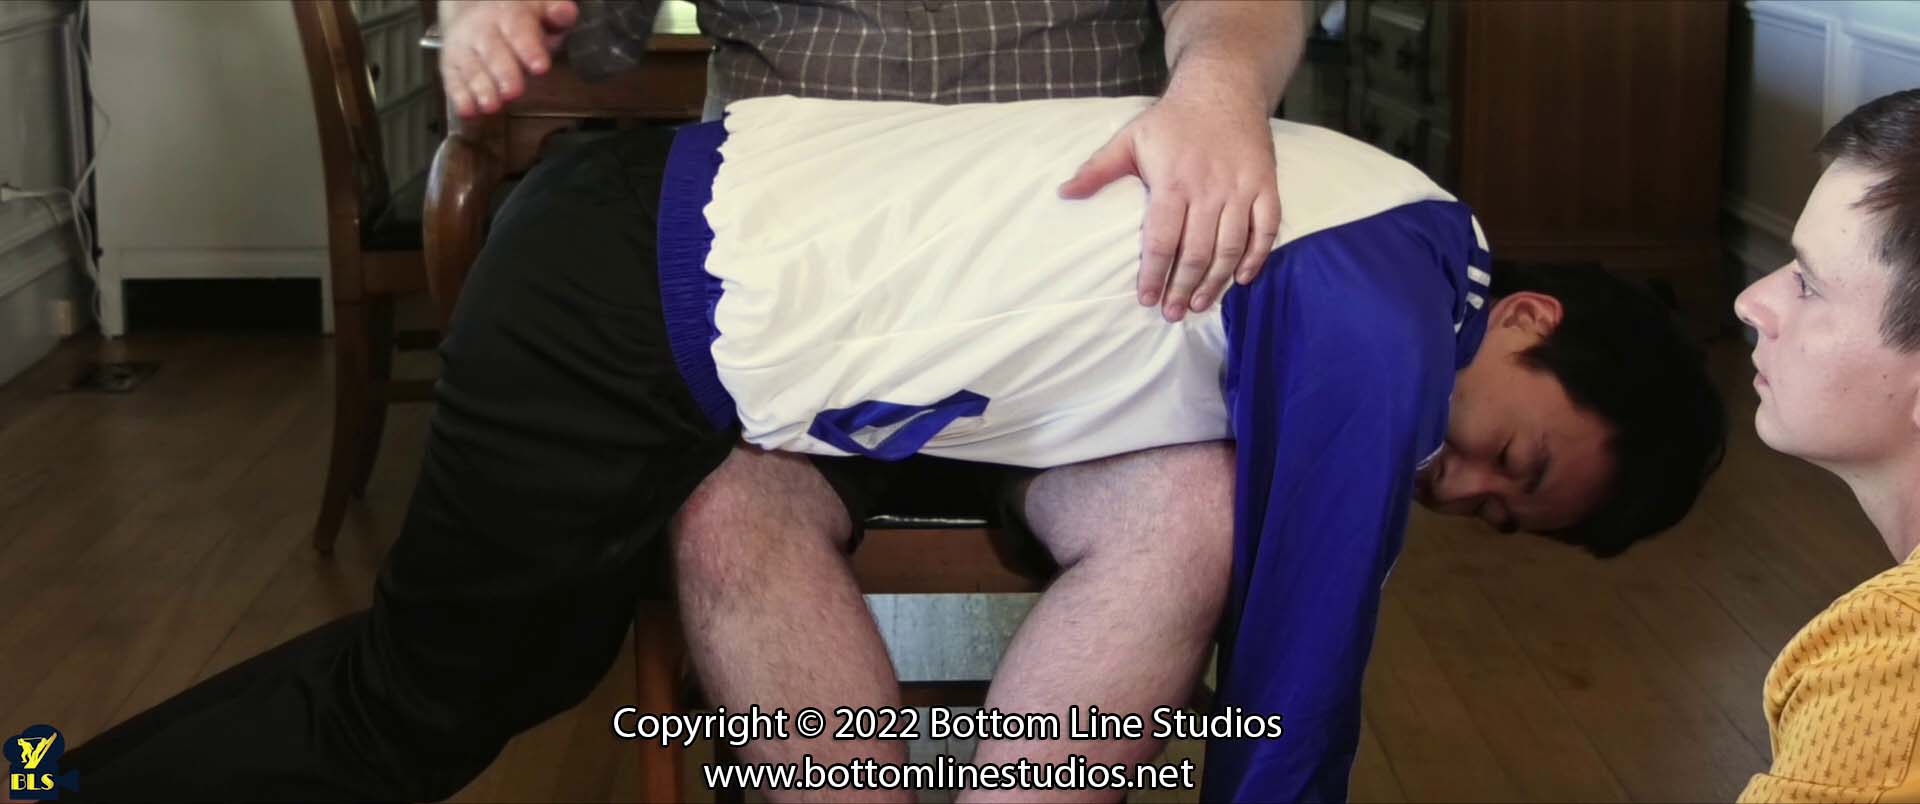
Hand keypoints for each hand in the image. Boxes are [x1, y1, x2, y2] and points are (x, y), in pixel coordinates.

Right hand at [438, 0, 579, 117]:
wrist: (471, 7)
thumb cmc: (517, 16)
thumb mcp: (541, 9)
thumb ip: (555, 13)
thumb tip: (565, 13)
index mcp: (510, 14)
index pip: (519, 29)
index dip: (529, 48)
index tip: (540, 67)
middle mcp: (483, 30)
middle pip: (493, 51)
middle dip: (503, 73)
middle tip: (513, 92)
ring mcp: (465, 48)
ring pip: (472, 67)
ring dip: (480, 88)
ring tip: (490, 106)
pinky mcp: (451, 65)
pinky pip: (453, 80)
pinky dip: (459, 97)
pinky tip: (468, 111)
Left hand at [1058, 92, 1279, 321]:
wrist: (1223, 88)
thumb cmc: (1172, 120)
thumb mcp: (1129, 138)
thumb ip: (1097, 169)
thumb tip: (1064, 193)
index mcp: (1173, 182)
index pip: (1161, 240)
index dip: (1154, 274)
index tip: (1146, 299)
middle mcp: (1209, 189)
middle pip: (1197, 251)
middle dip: (1182, 288)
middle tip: (1172, 314)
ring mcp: (1241, 189)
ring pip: (1231, 246)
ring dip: (1216, 281)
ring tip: (1199, 305)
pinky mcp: (1265, 185)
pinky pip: (1266, 229)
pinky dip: (1256, 257)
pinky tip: (1241, 279)